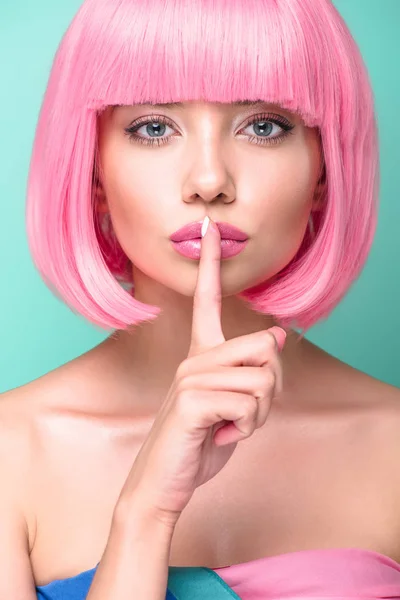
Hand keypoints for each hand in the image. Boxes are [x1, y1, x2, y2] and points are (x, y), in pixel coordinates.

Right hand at [117, 217, 286, 528]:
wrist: (166, 480)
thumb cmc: (202, 439)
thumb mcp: (237, 404)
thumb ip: (253, 370)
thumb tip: (277, 334)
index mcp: (202, 353)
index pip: (206, 298)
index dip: (210, 261)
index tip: (210, 226)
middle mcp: (194, 357)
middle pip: (265, 349)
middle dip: (271, 391)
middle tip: (246, 414)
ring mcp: (190, 377)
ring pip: (263, 382)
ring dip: (259, 417)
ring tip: (231, 427)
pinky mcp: (191, 400)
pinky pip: (248, 405)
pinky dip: (247, 429)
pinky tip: (221, 436)